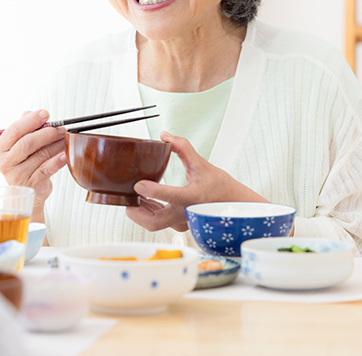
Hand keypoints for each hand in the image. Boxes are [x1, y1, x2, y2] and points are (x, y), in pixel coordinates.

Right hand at [0, 110, 66, 220]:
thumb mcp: (19, 145)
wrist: (27, 190)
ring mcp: (18, 175)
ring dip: (56, 144)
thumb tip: (29, 112)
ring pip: (40, 155)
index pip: (14, 130)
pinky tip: (65, 154)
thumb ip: (24, 129)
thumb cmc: (24, 163)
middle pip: (27, 143)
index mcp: (0, 149)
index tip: (45, 113)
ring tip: (66, 138)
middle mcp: (6, 162)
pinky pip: (48, 169)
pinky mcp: (32, 184)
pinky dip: (58, 160)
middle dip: (46, 133)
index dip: (31, 120)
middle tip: (60, 128)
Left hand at [126, 132, 267, 231]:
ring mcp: (183, 222)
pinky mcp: (180, 225)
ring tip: (135, 196)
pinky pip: (160, 222)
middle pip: (154, 222)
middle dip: (136, 213)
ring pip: (155, 224)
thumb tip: (165, 135)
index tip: (138, 184)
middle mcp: (185, 213)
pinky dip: (150, 213)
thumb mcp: (202, 164)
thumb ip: (182, 148)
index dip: (152, 190)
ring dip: (141, 212)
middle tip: (128, 200)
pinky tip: (145, 201)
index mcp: (192, 197)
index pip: (170, 195)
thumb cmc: (220, 186)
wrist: (233, 205)